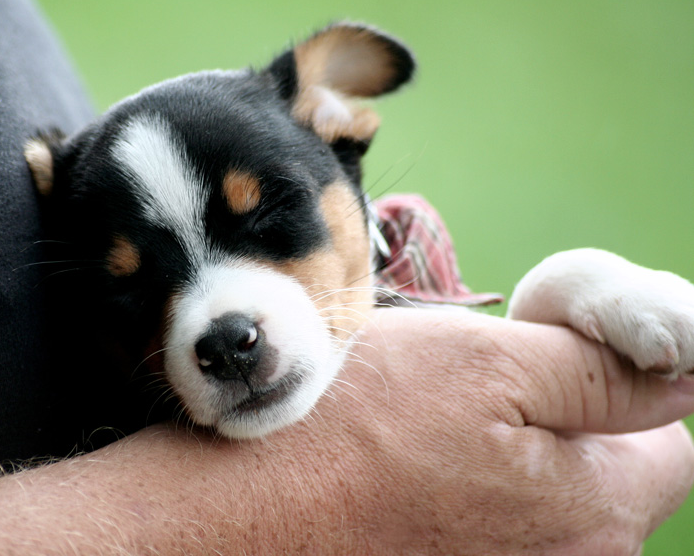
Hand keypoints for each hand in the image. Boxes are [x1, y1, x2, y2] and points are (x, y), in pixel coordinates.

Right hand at [266, 307, 693, 553]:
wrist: (239, 513)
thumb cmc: (352, 428)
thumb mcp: (484, 363)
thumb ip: (599, 372)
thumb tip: (681, 376)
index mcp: (596, 510)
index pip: (671, 438)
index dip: (619, 386)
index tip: (551, 359)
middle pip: (605, 477)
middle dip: (561, 424)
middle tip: (470, 389)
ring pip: (543, 503)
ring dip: (504, 457)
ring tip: (425, 431)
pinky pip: (492, 528)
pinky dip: (465, 492)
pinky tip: (407, 470)